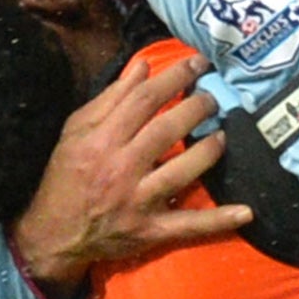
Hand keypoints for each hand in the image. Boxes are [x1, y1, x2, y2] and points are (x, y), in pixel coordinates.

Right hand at [8, 54, 252, 297]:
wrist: (51, 234)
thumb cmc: (65, 176)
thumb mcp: (76, 132)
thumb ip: (110, 99)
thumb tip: (143, 67)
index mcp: (101, 140)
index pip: (143, 101)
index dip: (174, 78)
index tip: (198, 64)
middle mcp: (120, 169)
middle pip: (167, 130)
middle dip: (197, 109)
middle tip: (214, 97)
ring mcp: (138, 201)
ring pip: (182, 172)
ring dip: (209, 151)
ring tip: (223, 136)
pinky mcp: (150, 230)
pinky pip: (189, 226)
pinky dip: (219, 220)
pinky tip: (247, 212)